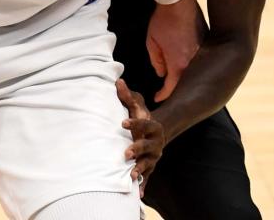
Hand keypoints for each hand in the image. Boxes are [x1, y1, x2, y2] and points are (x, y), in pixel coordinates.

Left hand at [117, 78, 163, 197]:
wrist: (154, 133)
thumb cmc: (141, 117)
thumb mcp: (136, 105)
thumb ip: (127, 96)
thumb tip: (117, 81)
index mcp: (153, 126)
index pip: (146, 124)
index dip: (135, 123)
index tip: (122, 122)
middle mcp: (156, 143)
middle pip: (149, 146)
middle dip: (138, 149)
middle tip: (126, 152)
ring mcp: (154, 156)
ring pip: (149, 163)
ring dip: (140, 168)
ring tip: (130, 174)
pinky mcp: (150, 166)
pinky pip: (148, 176)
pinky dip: (143, 184)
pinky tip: (138, 193)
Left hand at [146, 0, 202, 101]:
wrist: (179, 1)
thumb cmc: (163, 21)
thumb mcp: (152, 42)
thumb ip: (156, 60)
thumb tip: (161, 73)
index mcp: (179, 63)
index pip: (172, 87)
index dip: (164, 95)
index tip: (157, 98)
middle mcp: (195, 61)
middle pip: (185, 80)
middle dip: (176, 87)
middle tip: (166, 91)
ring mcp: (203, 51)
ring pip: (194, 69)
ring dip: (184, 73)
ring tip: (175, 76)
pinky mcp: (208, 42)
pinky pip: (200, 58)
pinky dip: (192, 61)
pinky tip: (185, 60)